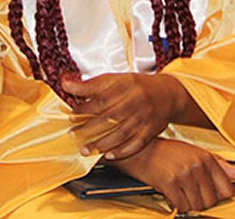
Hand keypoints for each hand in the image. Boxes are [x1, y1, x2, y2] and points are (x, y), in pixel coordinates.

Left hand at [65, 73, 199, 160]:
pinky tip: (109, 155)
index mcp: (127, 85)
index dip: (85, 108)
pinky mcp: (152, 131)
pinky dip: (122, 151)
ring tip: (86, 149)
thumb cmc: (138, 86)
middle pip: (110, 117)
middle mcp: (137, 101)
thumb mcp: (116, 79)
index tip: (72, 115)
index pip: (102, 99)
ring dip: (102, 143)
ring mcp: (145, 117)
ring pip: (121, 133)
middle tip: (74, 134)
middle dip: (89, 127)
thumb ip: (91, 84)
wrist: (168, 93)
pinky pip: (136, 144)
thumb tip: (66, 84)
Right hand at [110, 139, 234, 213]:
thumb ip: (219, 165)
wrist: (141, 149)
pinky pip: (182, 205)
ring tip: (181, 192)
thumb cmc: (167, 152)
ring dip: (189, 204)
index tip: (210, 193)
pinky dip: (177, 204)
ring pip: (197, 206)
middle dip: (202, 202)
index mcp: (207, 158)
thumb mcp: (195, 153)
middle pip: (211, 201)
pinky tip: (172, 194)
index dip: (218, 195)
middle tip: (190, 192)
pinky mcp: (170, 183)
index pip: (227, 188)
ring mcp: (184, 175)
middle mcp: (198, 166)